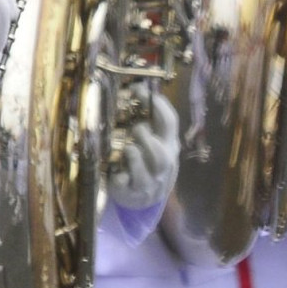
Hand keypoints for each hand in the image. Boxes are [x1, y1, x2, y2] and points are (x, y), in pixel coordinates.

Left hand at [108, 91, 179, 209]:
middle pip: (163, 153)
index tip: (139, 90)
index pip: (170, 123)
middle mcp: (162, 165)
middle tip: (135, 128)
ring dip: (137, 155)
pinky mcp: (133, 193)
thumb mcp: (152, 142)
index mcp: (168, 146)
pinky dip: (121, 177)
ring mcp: (149, 181)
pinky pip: (128, 185)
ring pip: (148, 172)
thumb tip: (135, 89)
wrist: (142, 198)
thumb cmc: (145, 162)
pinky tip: (116, 173)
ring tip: (128, 148)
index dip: (157, 105)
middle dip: (148, 138)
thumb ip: (147, 122)